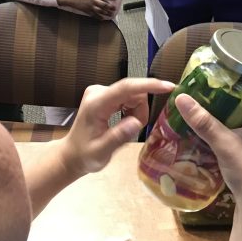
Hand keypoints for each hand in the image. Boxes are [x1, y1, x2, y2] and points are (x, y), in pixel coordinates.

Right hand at [57, 0, 115, 18]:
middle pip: (103, 5)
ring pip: (100, 11)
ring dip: (106, 13)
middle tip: (115, 8)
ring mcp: (90, 6)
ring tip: (111, 14)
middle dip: (110, 7)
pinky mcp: (87, 11)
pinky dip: (99, 17)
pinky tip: (103, 19)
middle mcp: (93, 0)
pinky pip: (94, 15)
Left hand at [59, 78, 174, 177]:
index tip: (169, 86)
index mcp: (96, 103)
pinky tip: (123, 123)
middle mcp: (98, 92)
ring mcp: (101, 92)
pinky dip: (132, 111)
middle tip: (135, 131)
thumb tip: (136, 123)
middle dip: (140, 112)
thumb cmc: (85, 155)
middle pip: (134, 93)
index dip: (149, 85)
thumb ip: (118, 137)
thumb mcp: (101, 152)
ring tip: (126, 130)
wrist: (72, 154)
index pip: (126, 88)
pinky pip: (129, 98)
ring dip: (137, 113)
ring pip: (134, 95)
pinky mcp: (105, 94)